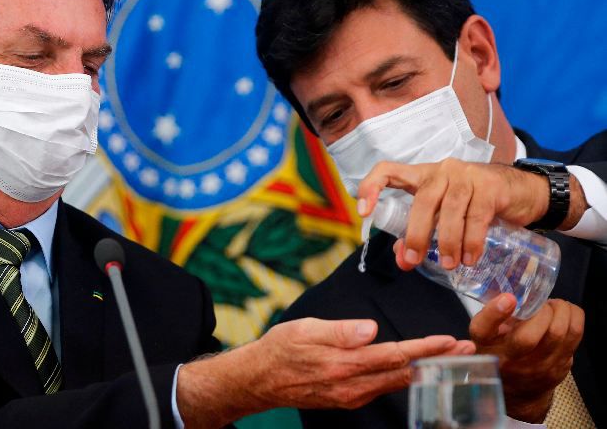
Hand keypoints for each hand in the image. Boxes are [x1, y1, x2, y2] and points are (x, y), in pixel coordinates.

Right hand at [177, 318, 474, 427]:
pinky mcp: (347, 398)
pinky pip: (382, 387)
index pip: (395, 355)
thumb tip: (370, 329)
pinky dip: (403, 377)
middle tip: (468, 349)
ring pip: (396, 382)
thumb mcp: (304, 330)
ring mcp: (351, 395)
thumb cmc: (280, 349)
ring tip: (449, 357)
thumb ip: (339, 331)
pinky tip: (412, 368)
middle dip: (437, 360)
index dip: (426, 349)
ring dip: (425, 368)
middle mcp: (352, 385)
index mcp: (344, 364)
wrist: (259, 380)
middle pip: (404, 371)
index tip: (451, 341)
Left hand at [357, 159, 550, 270]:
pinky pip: (477, 215)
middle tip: (414, 261)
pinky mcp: (491, 186)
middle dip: (416, 234)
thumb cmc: (473, 205)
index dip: (371, 187)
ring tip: (448, 264)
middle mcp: (442, 170)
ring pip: (451, 210)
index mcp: (422, 175)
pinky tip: (470, 258)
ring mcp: (467, 175)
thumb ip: (420, 236)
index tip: (364, 213)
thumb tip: (403, 260)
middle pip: (422, 200)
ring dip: (447, 241)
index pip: (388, 170)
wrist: (521, 192)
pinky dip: (472, 241)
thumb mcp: (443, 217)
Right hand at [469, 294, 583, 422]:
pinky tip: (565, 315)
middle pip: (528, 336)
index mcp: (484, 345)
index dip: (495, 312)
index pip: (482, 330)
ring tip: (555, 306)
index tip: (509, 298)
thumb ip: (493, 315)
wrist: (517, 390)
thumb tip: (514, 295)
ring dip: (562, 311)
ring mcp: (536, 369)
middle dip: (541, 310)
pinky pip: (574, 338)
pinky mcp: (559, 369)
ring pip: (559, 334)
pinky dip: (573, 319)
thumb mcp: (485, 334)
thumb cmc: (499, 352)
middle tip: (542, 303)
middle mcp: (508, 360)